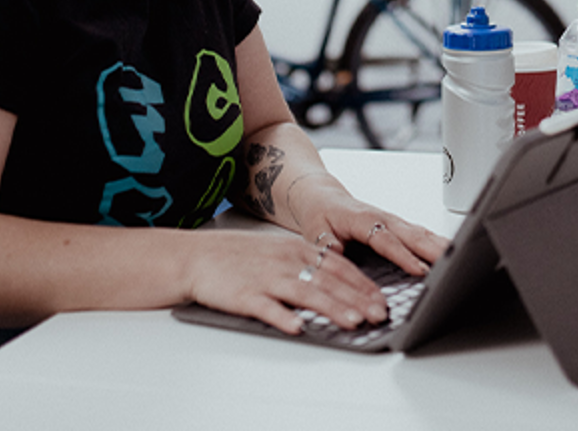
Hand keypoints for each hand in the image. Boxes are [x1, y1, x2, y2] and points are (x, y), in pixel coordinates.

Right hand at [183, 226, 399, 334]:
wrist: (196, 257)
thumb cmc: (239, 257)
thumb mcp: (279, 251)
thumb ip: (308, 264)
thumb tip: (340, 281)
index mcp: (297, 250)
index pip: (339, 267)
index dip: (363, 284)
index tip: (381, 300)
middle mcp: (286, 262)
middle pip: (329, 281)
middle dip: (358, 299)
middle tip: (379, 314)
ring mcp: (266, 278)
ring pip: (305, 293)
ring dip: (332, 308)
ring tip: (353, 321)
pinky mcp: (244, 296)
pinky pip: (267, 308)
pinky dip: (283, 318)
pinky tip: (297, 328)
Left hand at [287, 172, 449, 278]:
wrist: (321, 196)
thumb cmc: (320, 213)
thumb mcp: (314, 231)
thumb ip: (325, 245)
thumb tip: (334, 255)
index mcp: (363, 219)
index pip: (387, 241)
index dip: (404, 256)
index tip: (419, 270)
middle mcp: (382, 218)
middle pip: (413, 234)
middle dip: (434, 249)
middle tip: (454, 262)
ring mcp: (393, 221)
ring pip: (421, 232)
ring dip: (440, 244)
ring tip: (462, 255)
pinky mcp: (397, 226)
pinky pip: (420, 233)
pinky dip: (436, 242)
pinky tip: (449, 251)